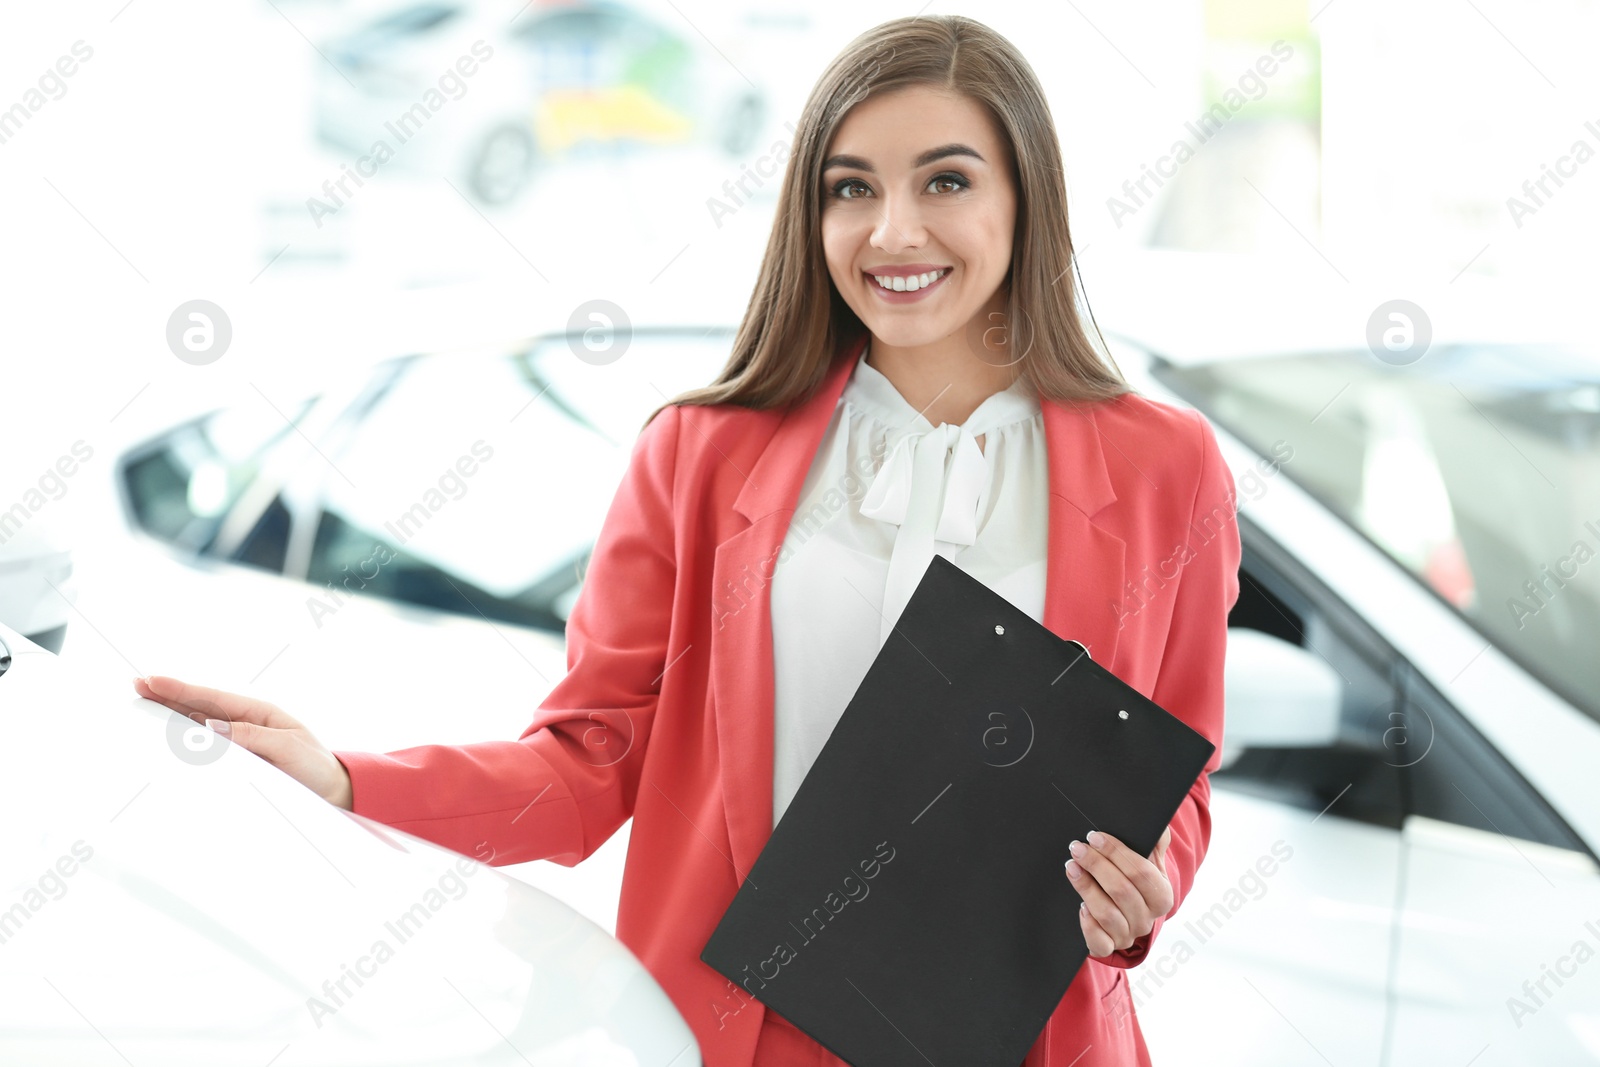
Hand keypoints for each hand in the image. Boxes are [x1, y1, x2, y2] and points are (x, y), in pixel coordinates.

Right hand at [132, 675, 353, 809]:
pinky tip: (164, 741)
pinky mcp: (237, 762)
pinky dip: (184, 744)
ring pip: (197, 727)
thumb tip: (209, 728)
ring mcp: (239, 743)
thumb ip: (251, 737)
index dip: (180, 689)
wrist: (333, 791)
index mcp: (258, 713)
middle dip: (167, 697)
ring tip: (142, 705)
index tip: (151, 680)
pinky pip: (205, 751)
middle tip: (136, 685)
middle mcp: (244, 725)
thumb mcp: (288, 747)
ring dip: (170, 717)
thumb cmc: (314, 766)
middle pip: (198, 707)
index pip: (211, 698)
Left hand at [1064, 826, 1172, 956]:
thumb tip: (1157, 826)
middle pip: (1122, 891)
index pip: (1141, 873)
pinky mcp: (1109, 946)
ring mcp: (1128, 935)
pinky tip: (1080, 906)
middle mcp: (1147, 919)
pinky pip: (1099, 942)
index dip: (1116, 853)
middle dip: (1097, 865)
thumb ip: (1155, 842)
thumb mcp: (1150, 862)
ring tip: (1072, 867)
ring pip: (1107, 914)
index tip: (1095, 837)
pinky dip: (1088, 924)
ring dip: (1086, 887)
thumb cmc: (1136, 880)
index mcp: (1162, 896)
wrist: (1126, 911)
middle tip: (1077, 848)